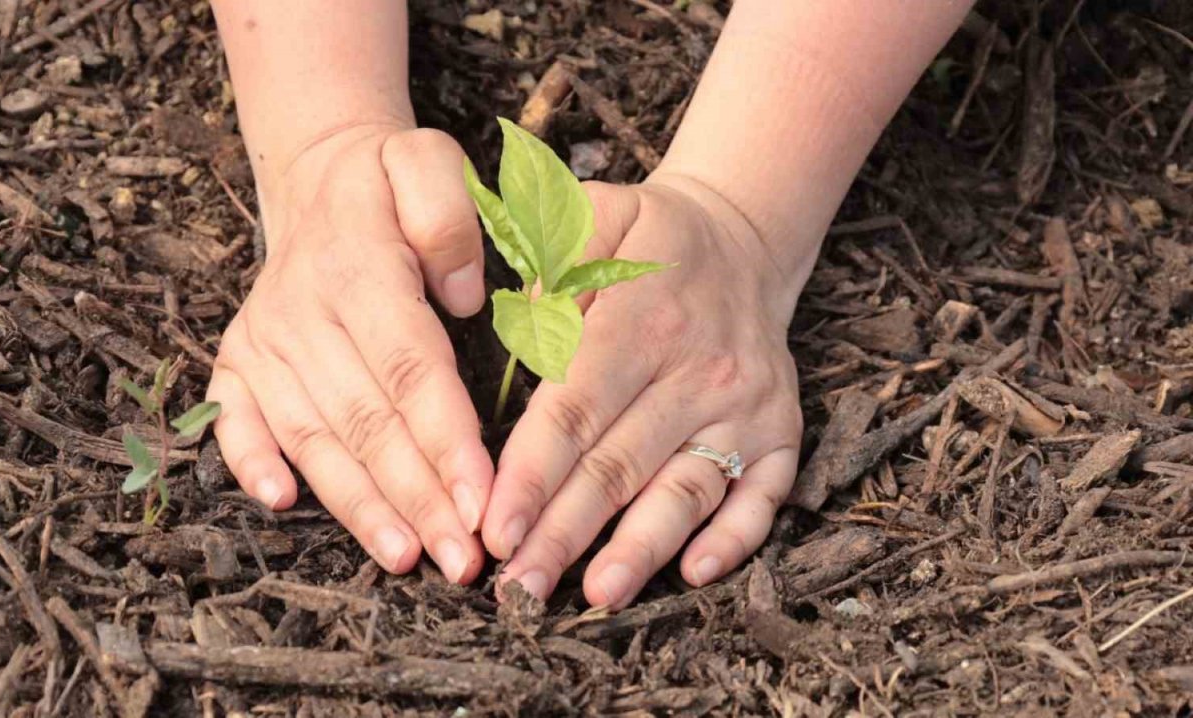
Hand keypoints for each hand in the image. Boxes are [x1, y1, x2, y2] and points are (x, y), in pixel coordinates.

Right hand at [206, 124, 493, 583]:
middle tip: (461, 560)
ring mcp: (265, 341)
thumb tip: (462, 296)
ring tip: (404, 556)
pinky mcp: (238, 361)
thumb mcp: (428, 162)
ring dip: (357, 504)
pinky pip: (234, 419)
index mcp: (359, 268)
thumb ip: (448, 214)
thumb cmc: (389, 184)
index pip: (411, 369)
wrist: (318, 176)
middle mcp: (303, 312)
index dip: (446, 440)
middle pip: (367, 419)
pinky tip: (279, 505)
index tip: (483, 500)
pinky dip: (251, 461)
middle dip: (416, 497)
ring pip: (315, 436)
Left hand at [481, 175, 803, 606]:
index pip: (577, 407)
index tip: (493, 527)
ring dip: (642, 549)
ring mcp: (746, 407)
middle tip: (518, 588)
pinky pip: (763, 496)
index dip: (534, 473)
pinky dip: (734, 539)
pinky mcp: (780, 432)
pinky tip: (695, 573)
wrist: (741, 240)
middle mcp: (699, 369)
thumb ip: (549, 257)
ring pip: (687, 489)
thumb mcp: (595, 217)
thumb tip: (511, 315)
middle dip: (565, 531)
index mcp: (642, 318)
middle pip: (621, 463)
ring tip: (596, 594)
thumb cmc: (646, 242)